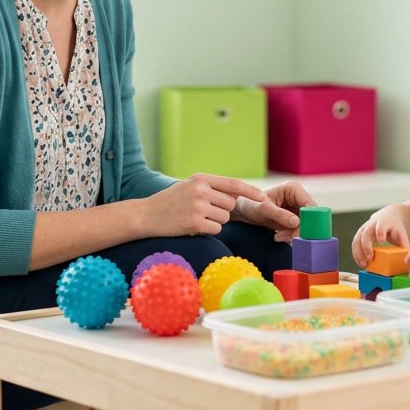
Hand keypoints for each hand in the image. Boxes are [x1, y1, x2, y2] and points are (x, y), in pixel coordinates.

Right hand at [141, 173, 268, 237]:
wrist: (145, 215)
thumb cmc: (170, 202)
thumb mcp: (189, 186)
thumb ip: (211, 188)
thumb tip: (236, 196)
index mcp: (201, 178)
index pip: (233, 184)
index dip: (251, 192)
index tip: (264, 198)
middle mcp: (201, 190)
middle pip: (230, 205)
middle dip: (222, 211)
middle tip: (203, 212)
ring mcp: (198, 206)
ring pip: (224, 218)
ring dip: (214, 222)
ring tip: (195, 218)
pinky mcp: (195, 222)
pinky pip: (216, 229)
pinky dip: (207, 230)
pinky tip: (192, 226)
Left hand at [232, 180, 314, 242]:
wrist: (243, 211)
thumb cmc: (250, 204)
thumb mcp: (264, 209)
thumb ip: (280, 214)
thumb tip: (297, 222)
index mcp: (294, 189)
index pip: (310, 205)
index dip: (309, 219)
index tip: (299, 231)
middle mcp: (298, 198)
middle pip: (310, 217)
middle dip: (300, 229)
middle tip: (288, 238)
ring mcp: (296, 208)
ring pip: (305, 225)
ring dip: (294, 234)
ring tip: (279, 237)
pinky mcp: (293, 218)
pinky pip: (299, 230)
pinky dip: (291, 236)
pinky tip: (279, 236)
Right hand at [350, 207, 409, 268]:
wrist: (386, 218)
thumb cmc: (394, 228)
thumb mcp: (401, 234)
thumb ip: (404, 245)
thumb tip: (407, 260)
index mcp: (384, 222)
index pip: (380, 226)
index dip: (380, 232)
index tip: (381, 241)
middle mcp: (372, 224)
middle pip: (366, 234)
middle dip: (367, 246)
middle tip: (370, 259)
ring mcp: (364, 229)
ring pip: (357, 239)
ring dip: (359, 253)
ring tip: (364, 264)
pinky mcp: (359, 235)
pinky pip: (355, 244)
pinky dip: (356, 254)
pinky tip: (360, 263)